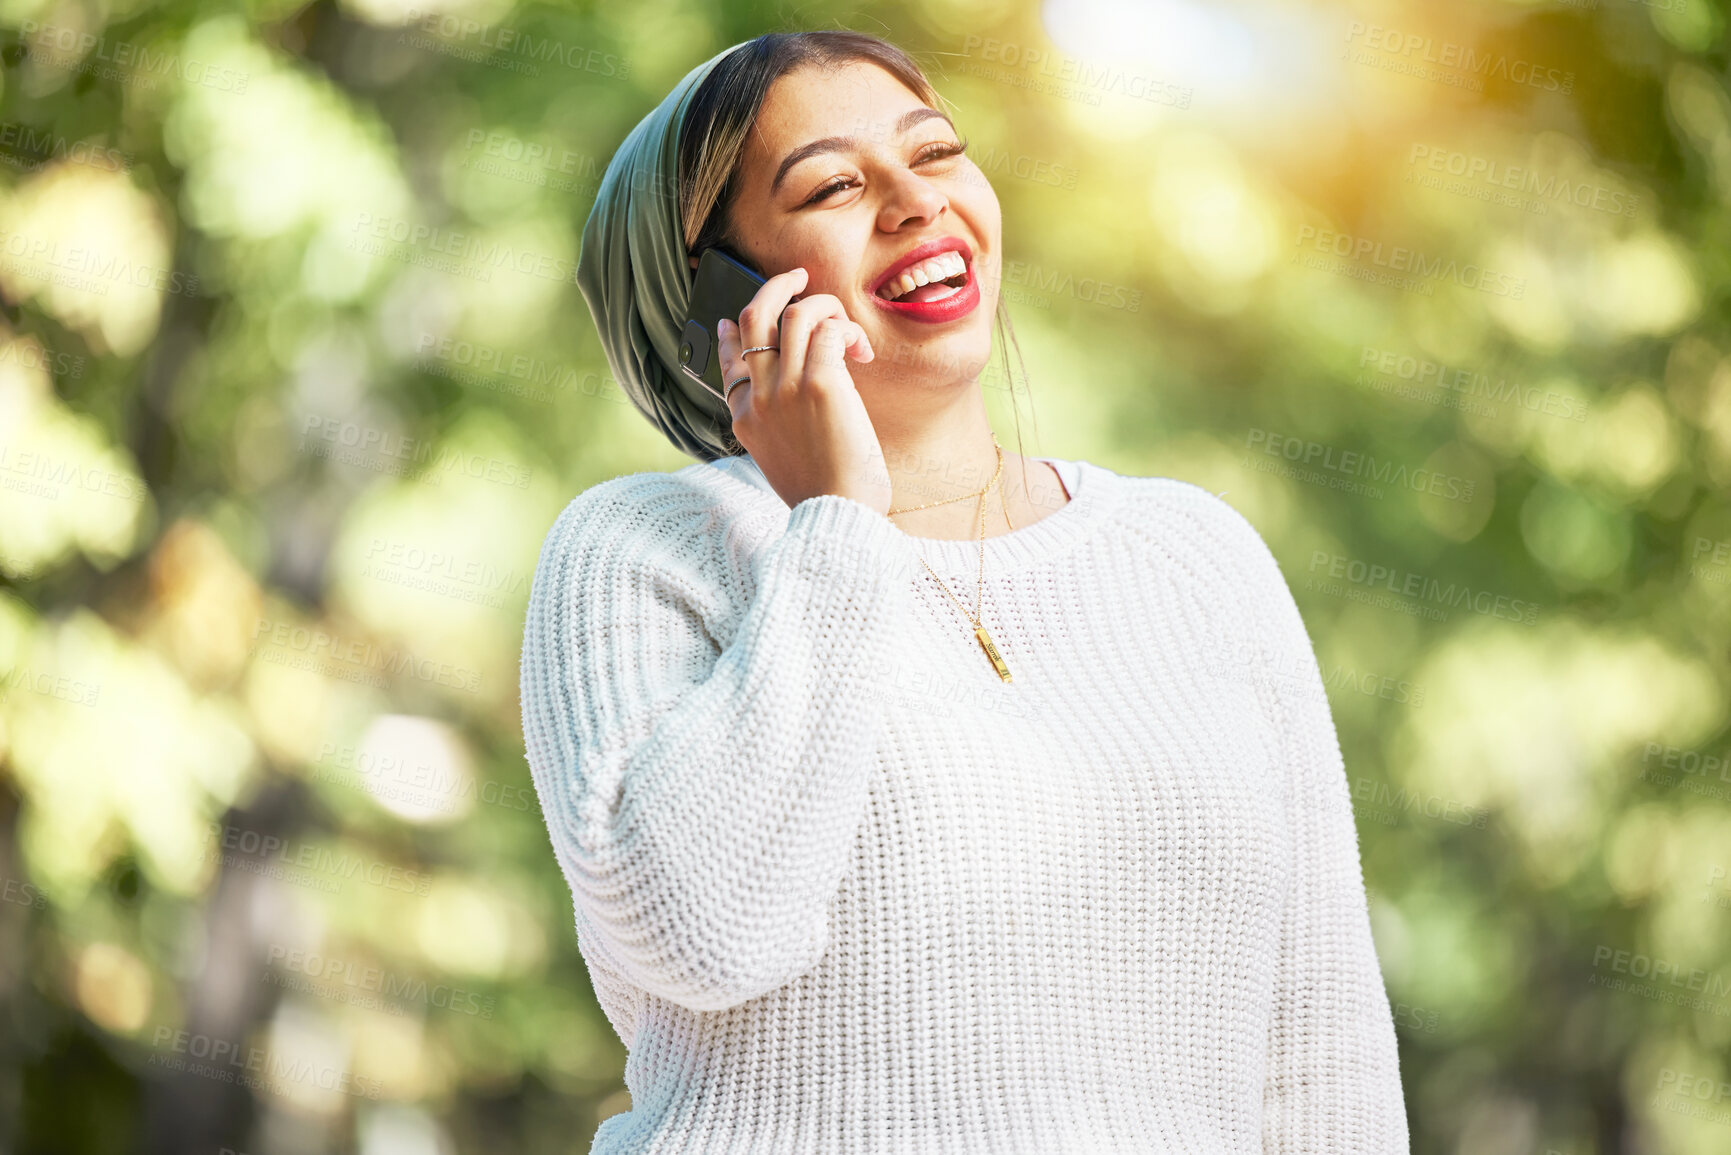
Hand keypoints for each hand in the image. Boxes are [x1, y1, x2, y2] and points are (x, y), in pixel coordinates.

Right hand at [716, 266, 891, 514]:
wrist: (837, 519)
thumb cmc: (822, 495)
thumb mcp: (781, 459)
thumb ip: (777, 423)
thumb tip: (782, 393)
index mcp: (744, 418)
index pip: (730, 357)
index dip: (732, 329)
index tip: (735, 319)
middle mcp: (759, 397)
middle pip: (754, 316)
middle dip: (778, 286)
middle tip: (801, 278)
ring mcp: (787, 388)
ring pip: (798, 313)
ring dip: (827, 308)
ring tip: (848, 331)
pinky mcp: (822, 385)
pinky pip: (831, 330)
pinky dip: (848, 329)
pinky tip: (862, 351)